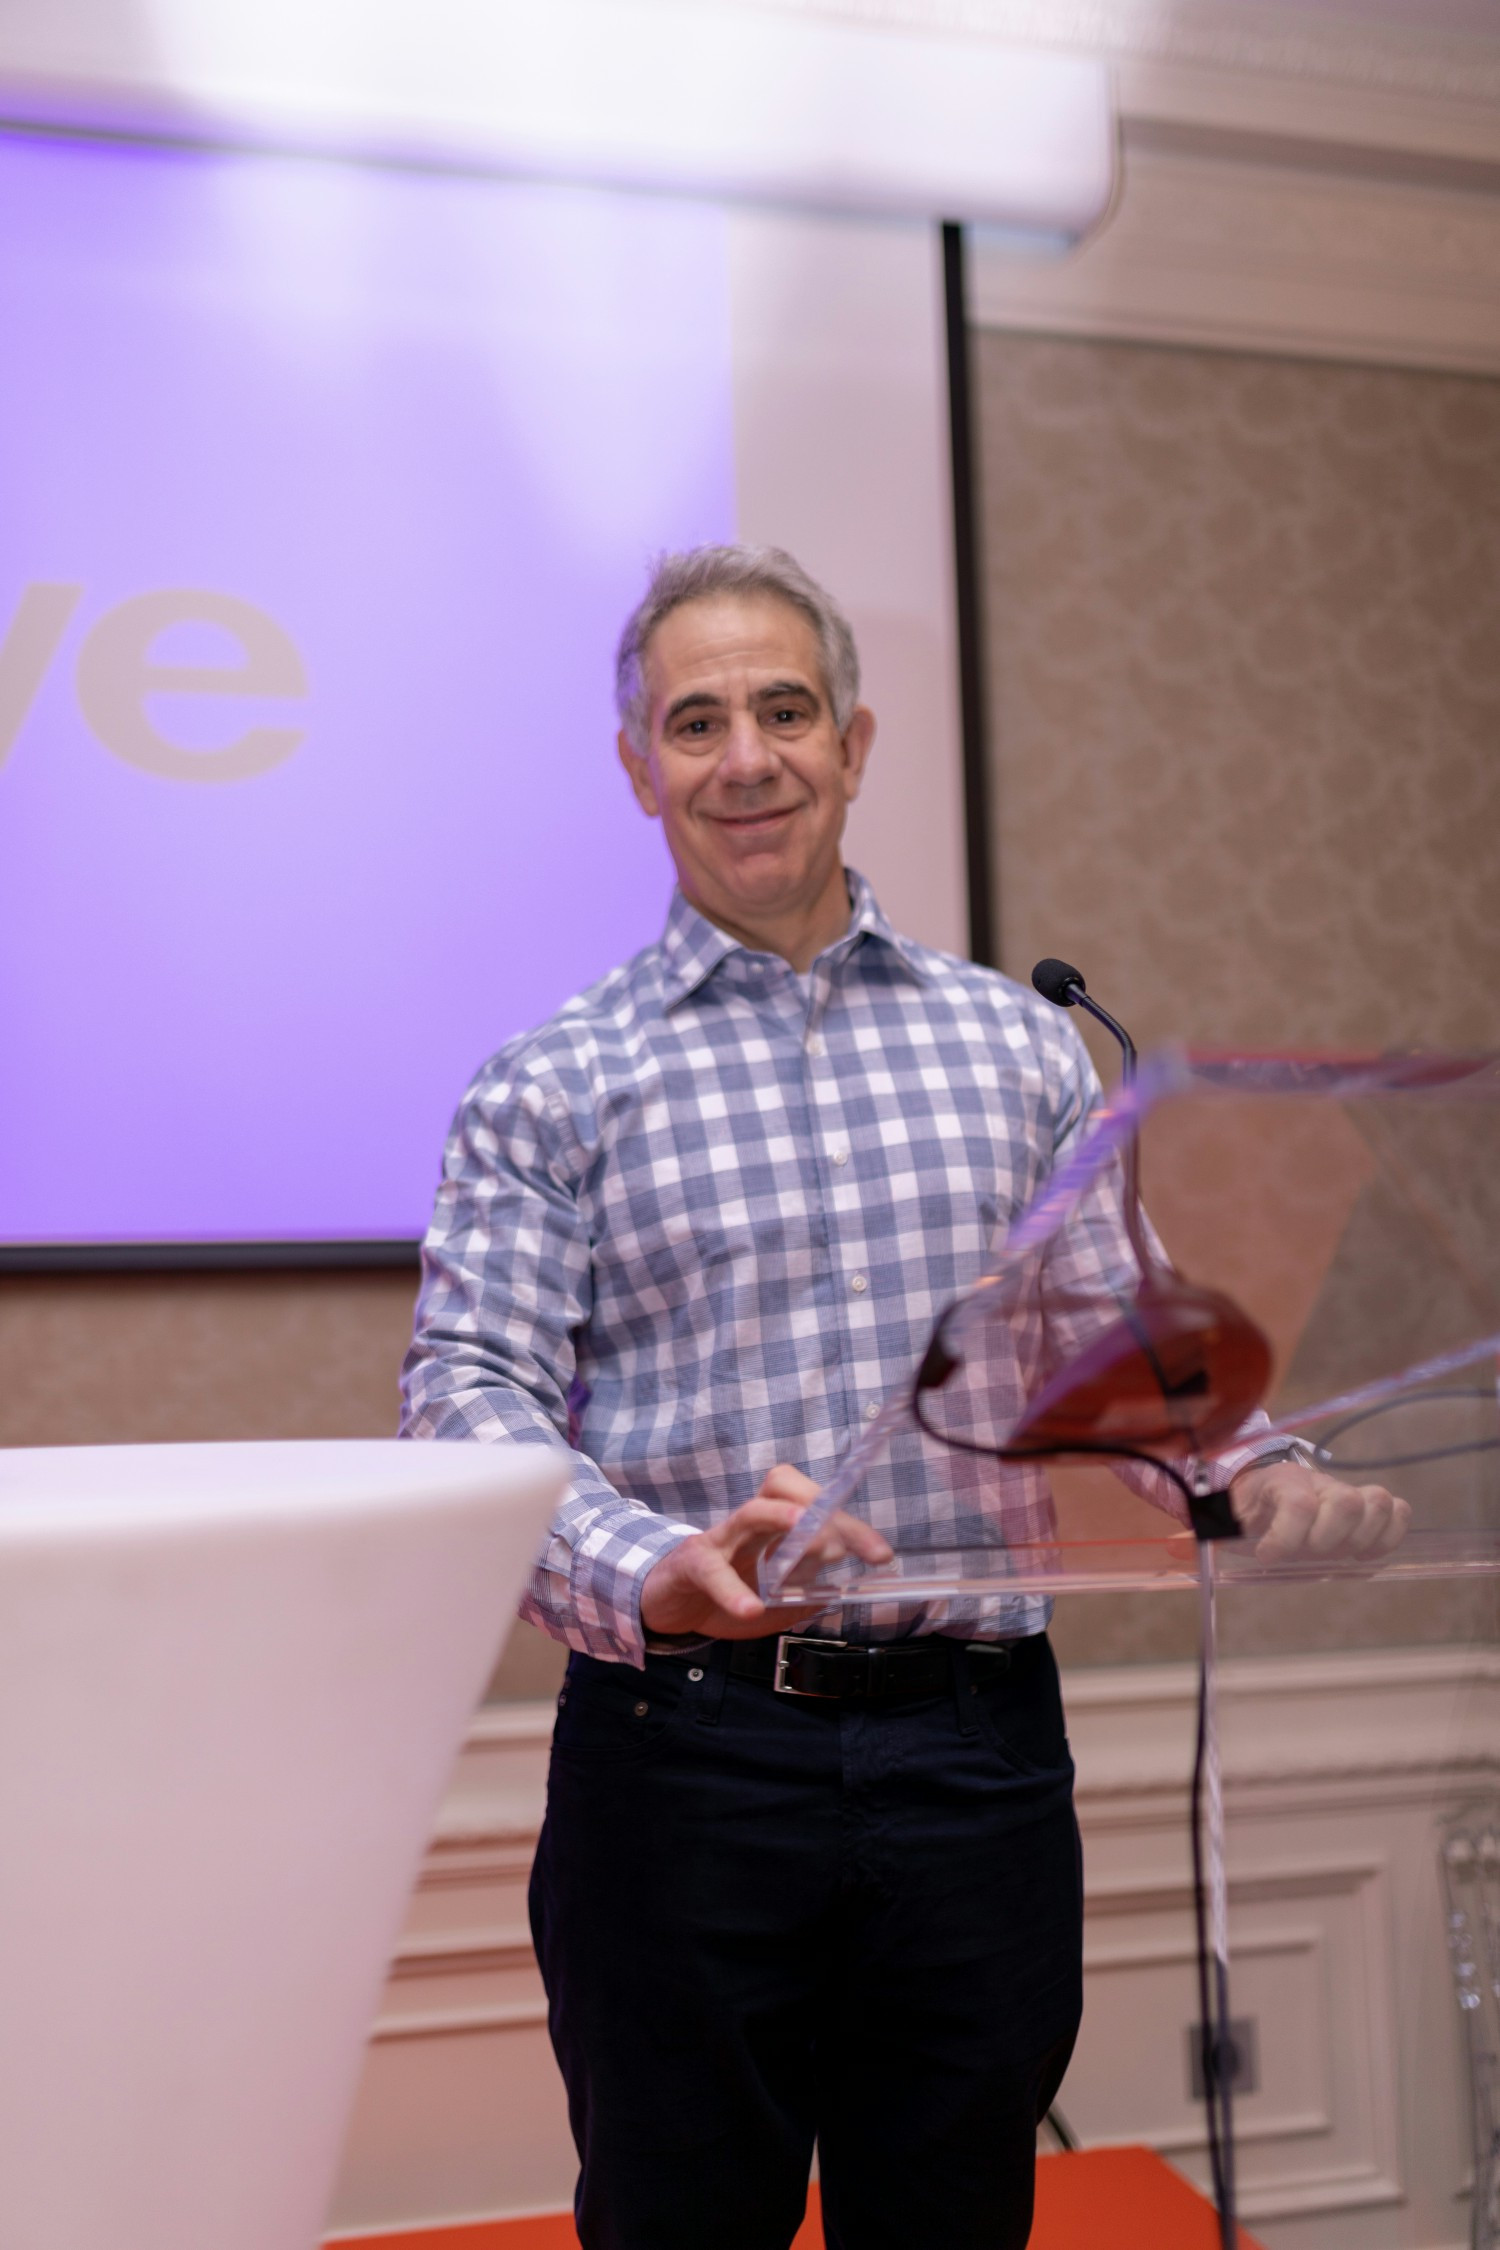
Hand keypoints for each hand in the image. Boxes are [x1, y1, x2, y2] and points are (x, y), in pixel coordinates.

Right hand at [639, 1465, 892, 1640]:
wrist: (664, 1604)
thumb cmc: (722, 1594)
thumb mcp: (772, 1601)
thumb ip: (803, 1591)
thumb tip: (840, 1588)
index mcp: (775, 1528)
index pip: (816, 1510)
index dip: (851, 1526)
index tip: (880, 1555)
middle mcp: (750, 1524)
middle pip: (787, 1491)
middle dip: (823, 1511)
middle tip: (850, 1546)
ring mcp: (719, 1540)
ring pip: (749, 1513)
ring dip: (777, 1517)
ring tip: (804, 1529)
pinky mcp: (691, 1564)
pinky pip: (712, 1571)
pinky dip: (732, 1589)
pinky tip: (749, 1608)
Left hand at [1228, 1458, 1410, 1564]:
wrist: (1264, 1493)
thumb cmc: (1247, 1511)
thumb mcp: (1225, 1519)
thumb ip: (1213, 1529)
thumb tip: (1184, 1546)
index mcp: (1282, 1482)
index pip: (1298, 1504)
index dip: (1286, 1538)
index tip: (1268, 1557)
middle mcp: (1320, 1482)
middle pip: (1345, 1503)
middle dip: (1327, 1540)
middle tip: (1309, 1553)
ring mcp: (1347, 1492)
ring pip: (1378, 1502)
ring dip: (1361, 1539)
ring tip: (1337, 1554)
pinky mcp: (1368, 1507)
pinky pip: (1397, 1511)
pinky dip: (1389, 1535)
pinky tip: (1363, 1553)